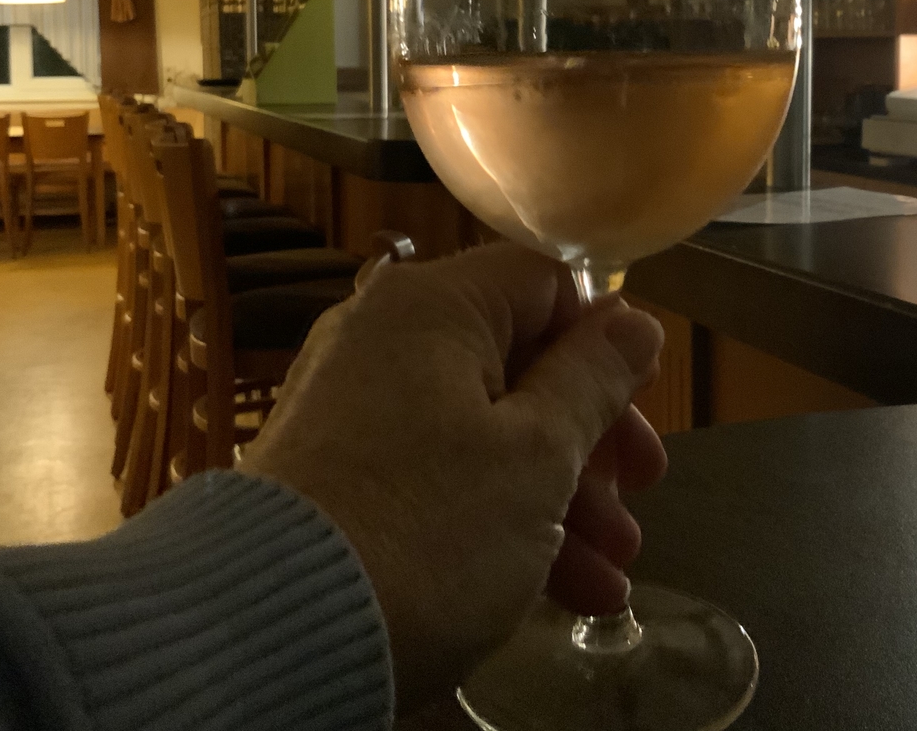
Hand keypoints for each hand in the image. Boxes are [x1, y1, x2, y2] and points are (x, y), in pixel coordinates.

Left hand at [240, 244, 666, 709]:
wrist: (274, 634)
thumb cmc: (424, 529)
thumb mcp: (538, 454)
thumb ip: (594, 379)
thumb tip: (633, 320)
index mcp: (433, 307)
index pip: (545, 282)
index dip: (604, 341)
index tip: (642, 403)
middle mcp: (385, 341)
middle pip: (520, 366)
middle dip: (592, 442)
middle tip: (639, 496)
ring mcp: (356, 412)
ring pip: (486, 435)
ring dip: (561, 500)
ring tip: (610, 575)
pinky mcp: (340, 480)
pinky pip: (440, 479)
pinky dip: (500, 523)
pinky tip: (562, 590)